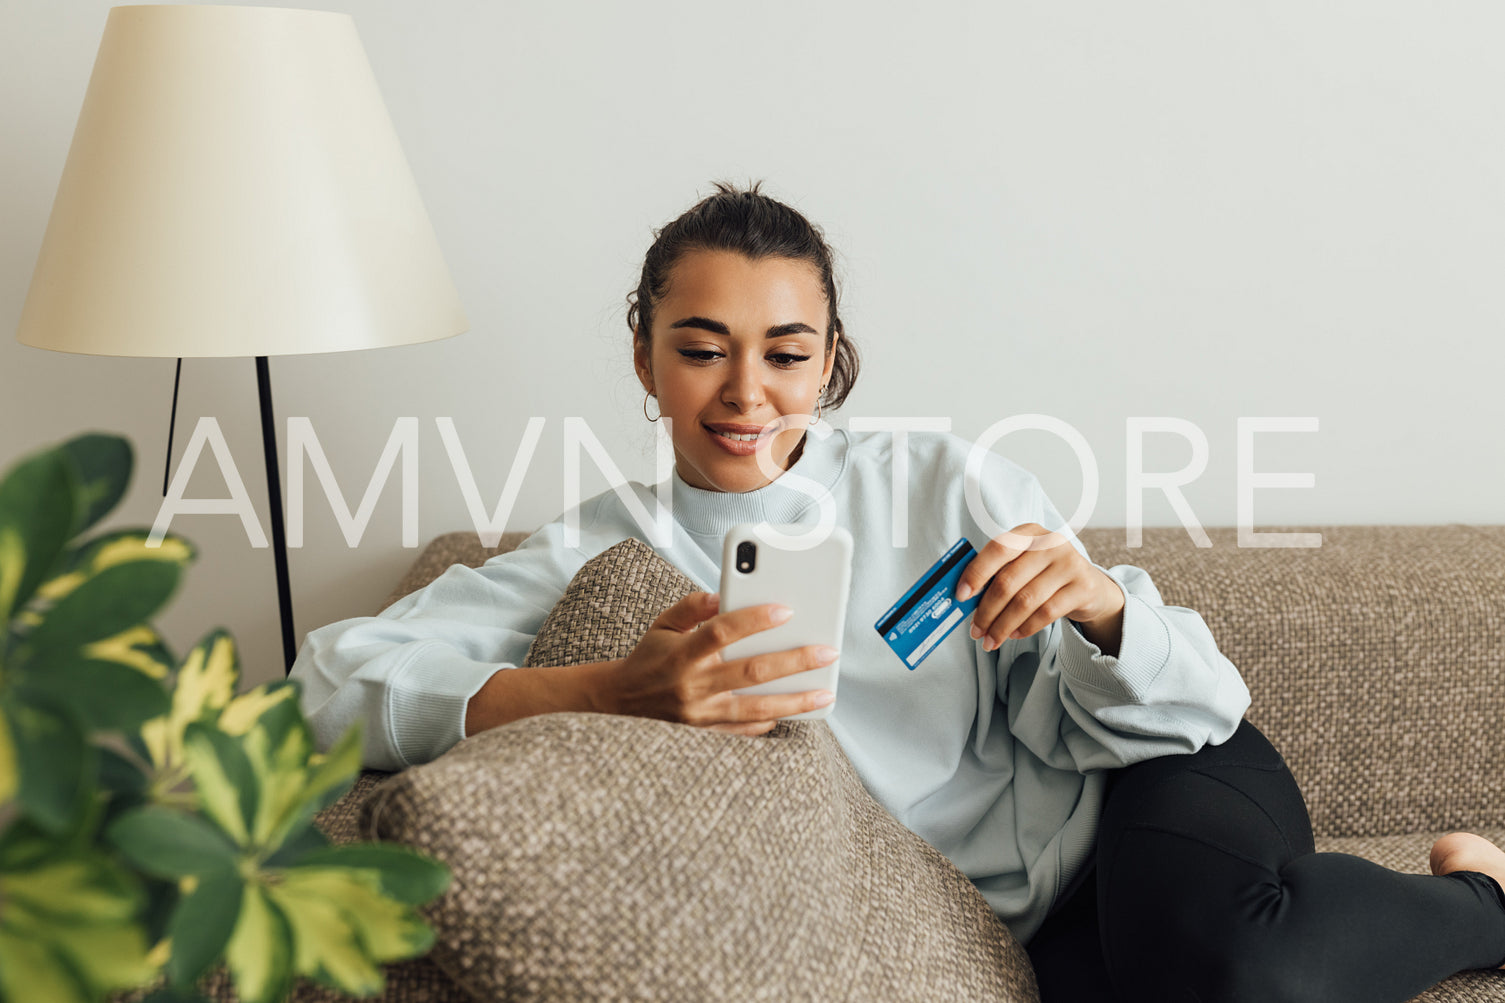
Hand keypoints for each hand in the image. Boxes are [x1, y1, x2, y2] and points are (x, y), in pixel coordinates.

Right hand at [607, 591, 839, 735]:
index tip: (785, 610)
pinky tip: (794, 710)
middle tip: (826, 652)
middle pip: (750, 673)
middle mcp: (692, 686)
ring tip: (825, 693)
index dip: (754, 620)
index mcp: (681, 654)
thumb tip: (726, 592)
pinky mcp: (705, 734)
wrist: (617, 703)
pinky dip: (769, 722)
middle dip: (794, 662)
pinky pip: (744, 731)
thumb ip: (692, 606)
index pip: (721, 632)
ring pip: (756, 709)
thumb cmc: (648, 658)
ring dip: (795, 702)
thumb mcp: (662, 624)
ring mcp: (700, 715)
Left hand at [955, 523, 1124, 651]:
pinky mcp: (1083, 587)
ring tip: (990, 640)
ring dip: (1002, 626)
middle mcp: (1051, 543)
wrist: (1088, 585)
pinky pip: (1046, 613)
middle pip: (1009, 581)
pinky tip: (1013, 635)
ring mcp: (1069, 564)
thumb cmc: (1043, 574)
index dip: (976, 573)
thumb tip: (964, 598)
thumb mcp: (1022, 564)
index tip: (961, 596)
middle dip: (987, 611)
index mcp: (1029, 532)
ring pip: (1026, 601)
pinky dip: (1025, 628)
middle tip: (975, 631)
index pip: (998, 549)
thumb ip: (997, 573)